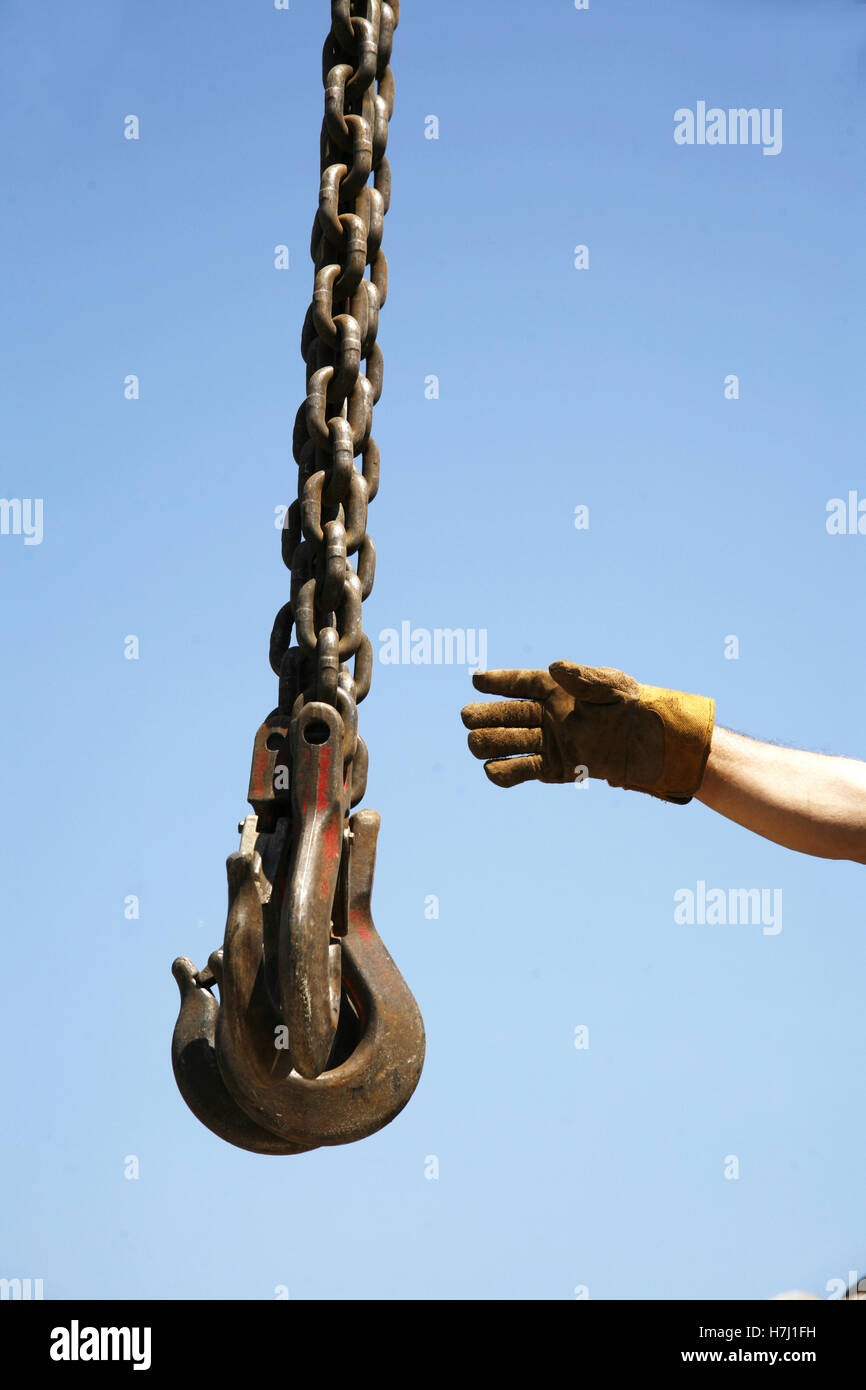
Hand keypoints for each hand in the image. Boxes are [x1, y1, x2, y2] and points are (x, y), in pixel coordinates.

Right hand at [461, 661, 713, 800]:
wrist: (647, 744)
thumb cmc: (631, 707)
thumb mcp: (612, 687)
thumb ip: (584, 678)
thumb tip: (556, 668)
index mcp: (555, 689)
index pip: (519, 682)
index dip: (497, 681)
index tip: (476, 679)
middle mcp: (544, 714)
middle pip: (503, 714)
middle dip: (483, 715)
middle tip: (470, 717)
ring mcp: (545, 742)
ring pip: (504, 742)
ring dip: (486, 743)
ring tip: (476, 743)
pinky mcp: (551, 768)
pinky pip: (519, 771)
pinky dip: (502, 773)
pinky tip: (492, 770)